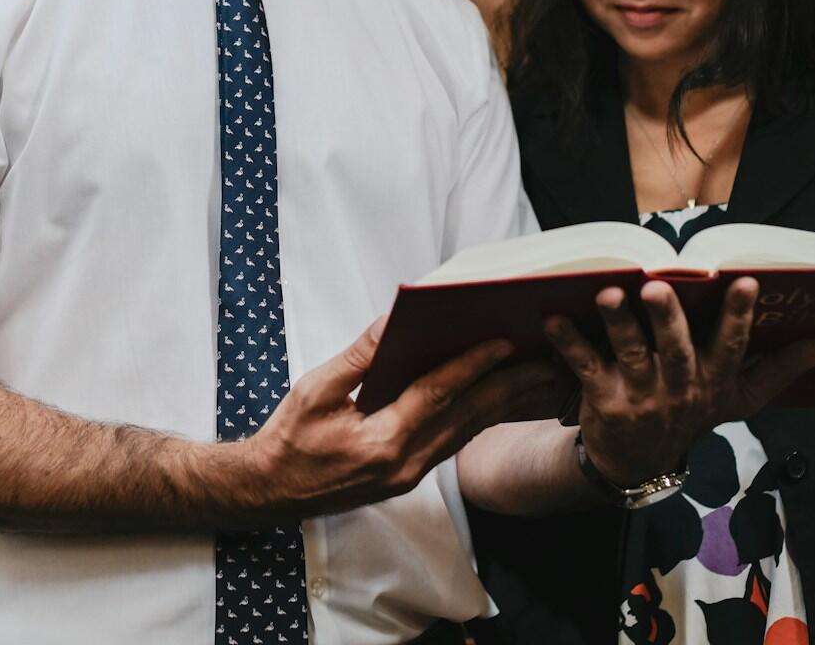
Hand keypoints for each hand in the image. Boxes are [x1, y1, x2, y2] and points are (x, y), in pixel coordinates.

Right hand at [243, 316, 561, 518]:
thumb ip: (359, 358)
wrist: (270, 491)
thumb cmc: (289, 439)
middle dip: (508, 385)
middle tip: (544, 359)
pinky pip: (451, 444)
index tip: (503, 341)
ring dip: (500, 403)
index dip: (473, 365)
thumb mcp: (314, 390)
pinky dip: (476, 419)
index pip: (438, 395)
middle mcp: (404, 463)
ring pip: (465, 433)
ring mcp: (408, 474)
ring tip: (533, 377)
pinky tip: (494, 402)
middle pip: (466, 417)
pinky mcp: (407, 477)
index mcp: (381, 440)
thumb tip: (391, 323)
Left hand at [547, 277, 814, 484]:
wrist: (639, 462)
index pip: (732, 347)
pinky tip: (552, 319)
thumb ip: (781, 369)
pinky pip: (585, 366)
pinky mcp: (604, 398)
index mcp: (716, 383)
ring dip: (618, 323)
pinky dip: (568, 343)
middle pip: (676, 350)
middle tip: (656, 286)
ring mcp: (641, 395)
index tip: (744, 282)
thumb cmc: (694, 412)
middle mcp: (680, 389)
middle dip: (667, 318)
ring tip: (607, 294)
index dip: (739, 317)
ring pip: (630, 353)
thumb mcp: (741, 399)